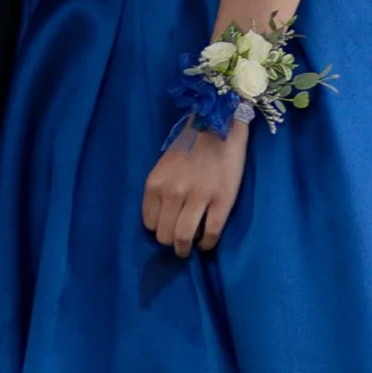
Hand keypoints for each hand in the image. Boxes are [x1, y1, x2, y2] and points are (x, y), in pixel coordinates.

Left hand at [142, 115, 249, 258]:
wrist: (219, 123)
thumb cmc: (190, 144)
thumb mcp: (164, 166)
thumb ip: (161, 190)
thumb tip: (164, 218)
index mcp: (155, 184)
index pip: (150, 224)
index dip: (160, 230)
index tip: (168, 229)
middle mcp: (172, 193)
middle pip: (165, 236)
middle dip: (172, 242)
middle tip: (180, 241)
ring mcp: (197, 198)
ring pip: (184, 238)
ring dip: (186, 248)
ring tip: (191, 247)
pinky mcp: (221, 201)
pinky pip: (211, 234)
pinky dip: (208, 244)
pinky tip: (207, 242)